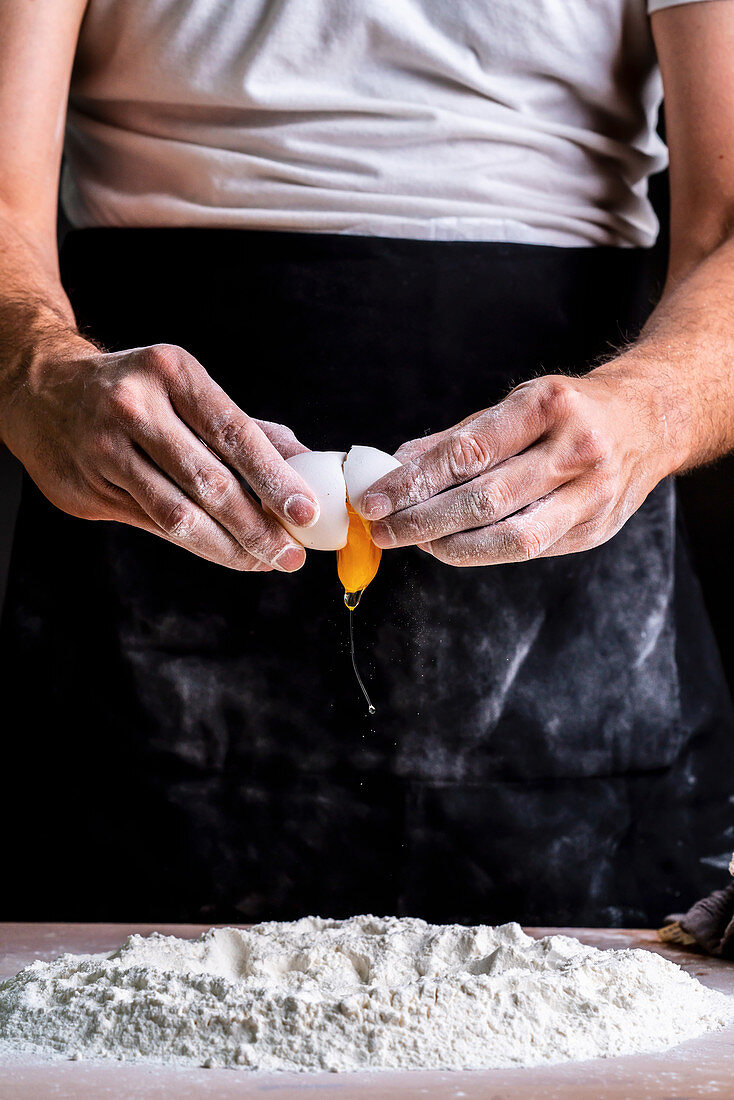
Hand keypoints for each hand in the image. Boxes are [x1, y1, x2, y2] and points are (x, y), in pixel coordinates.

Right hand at [0, 341, 319, 570]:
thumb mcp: (188, 388)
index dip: (273, 477)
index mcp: (171, 373)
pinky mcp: (86, 487)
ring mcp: (104, 448)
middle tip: (290, 554)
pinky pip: (152, 525)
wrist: (43, 390)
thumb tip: (309, 463)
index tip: (306, 511)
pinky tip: (223, 550)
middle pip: (208, 482)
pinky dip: (195, 543)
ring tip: (263, 560)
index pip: (234, 432)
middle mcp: (134, 407)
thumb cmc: (138, 391)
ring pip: (178, 514)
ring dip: (228, 547)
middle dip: (257, 526)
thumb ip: (248, 427)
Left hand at [362, 369, 676, 565]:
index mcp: (548, 406)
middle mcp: (575, 449)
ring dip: (453, 546)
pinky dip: (486, 550)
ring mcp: (591, 494)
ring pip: (512, 537)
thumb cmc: (568, 411)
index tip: (374, 500)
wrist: (649, 421)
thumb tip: (395, 465)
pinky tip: (457, 544)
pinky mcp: (595, 529)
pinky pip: (531, 549)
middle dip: (424, 520)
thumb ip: (457, 438)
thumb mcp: (516, 404)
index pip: (468, 453)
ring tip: (418, 541)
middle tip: (384, 530)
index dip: (414, 482)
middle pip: (485, 500)